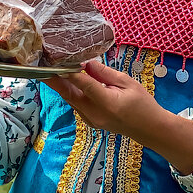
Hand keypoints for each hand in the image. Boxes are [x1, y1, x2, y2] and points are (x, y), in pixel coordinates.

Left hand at [45, 59, 192, 174]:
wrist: (150, 129)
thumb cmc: (143, 104)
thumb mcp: (127, 83)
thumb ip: (105, 74)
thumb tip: (87, 63)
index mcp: (107, 103)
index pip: (84, 85)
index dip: (70, 73)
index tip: (57, 62)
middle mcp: (95, 114)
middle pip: (70, 95)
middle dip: (55, 80)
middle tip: (42, 66)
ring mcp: (91, 120)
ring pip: (72, 100)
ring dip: (62, 86)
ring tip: (51, 69)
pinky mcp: (91, 122)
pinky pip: (77, 105)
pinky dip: (71, 93)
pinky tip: (68, 81)